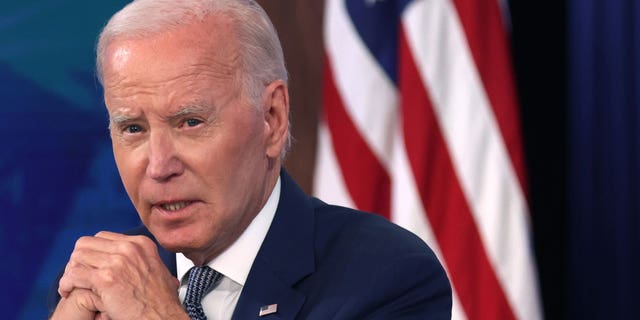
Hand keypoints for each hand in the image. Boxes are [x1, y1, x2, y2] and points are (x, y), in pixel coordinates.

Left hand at [55, 231, 186, 319]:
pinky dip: (66, 283)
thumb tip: (134, 261)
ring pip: (77, 257)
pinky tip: (68, 291)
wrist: (161, 317)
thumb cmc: (160, 302)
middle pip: (87, 243)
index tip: (88, 266)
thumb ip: (142, 260)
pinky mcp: (106, 279)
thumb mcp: (158, 270)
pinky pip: (74, 275)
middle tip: (76, 276)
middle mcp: (129, 248)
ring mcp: (117, 262)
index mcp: (141, 244)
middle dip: (78, 260)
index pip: (102, 237)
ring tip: (70, 285)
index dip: (91, 252)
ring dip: (70, 271)